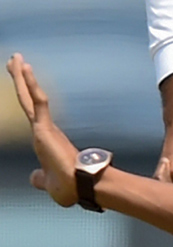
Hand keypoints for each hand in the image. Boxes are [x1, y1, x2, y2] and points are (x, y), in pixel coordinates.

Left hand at [7, 54, 79, 206]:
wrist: (83, 187)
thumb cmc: (71, 188)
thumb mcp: (48, 183)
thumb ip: (39, 177)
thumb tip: (33, 177)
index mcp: (46, 142)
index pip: (32, 114)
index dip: (26, 98)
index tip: (22, 85)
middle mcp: (45, 131)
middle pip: (28, 100)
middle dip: (20, 80)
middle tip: (15, 61)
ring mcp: (45, 128)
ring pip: (29, 96)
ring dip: (22, 76)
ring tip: (16, 58)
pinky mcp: (46, 127)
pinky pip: (38, 101)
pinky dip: (32, 84)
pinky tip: (25, 68)